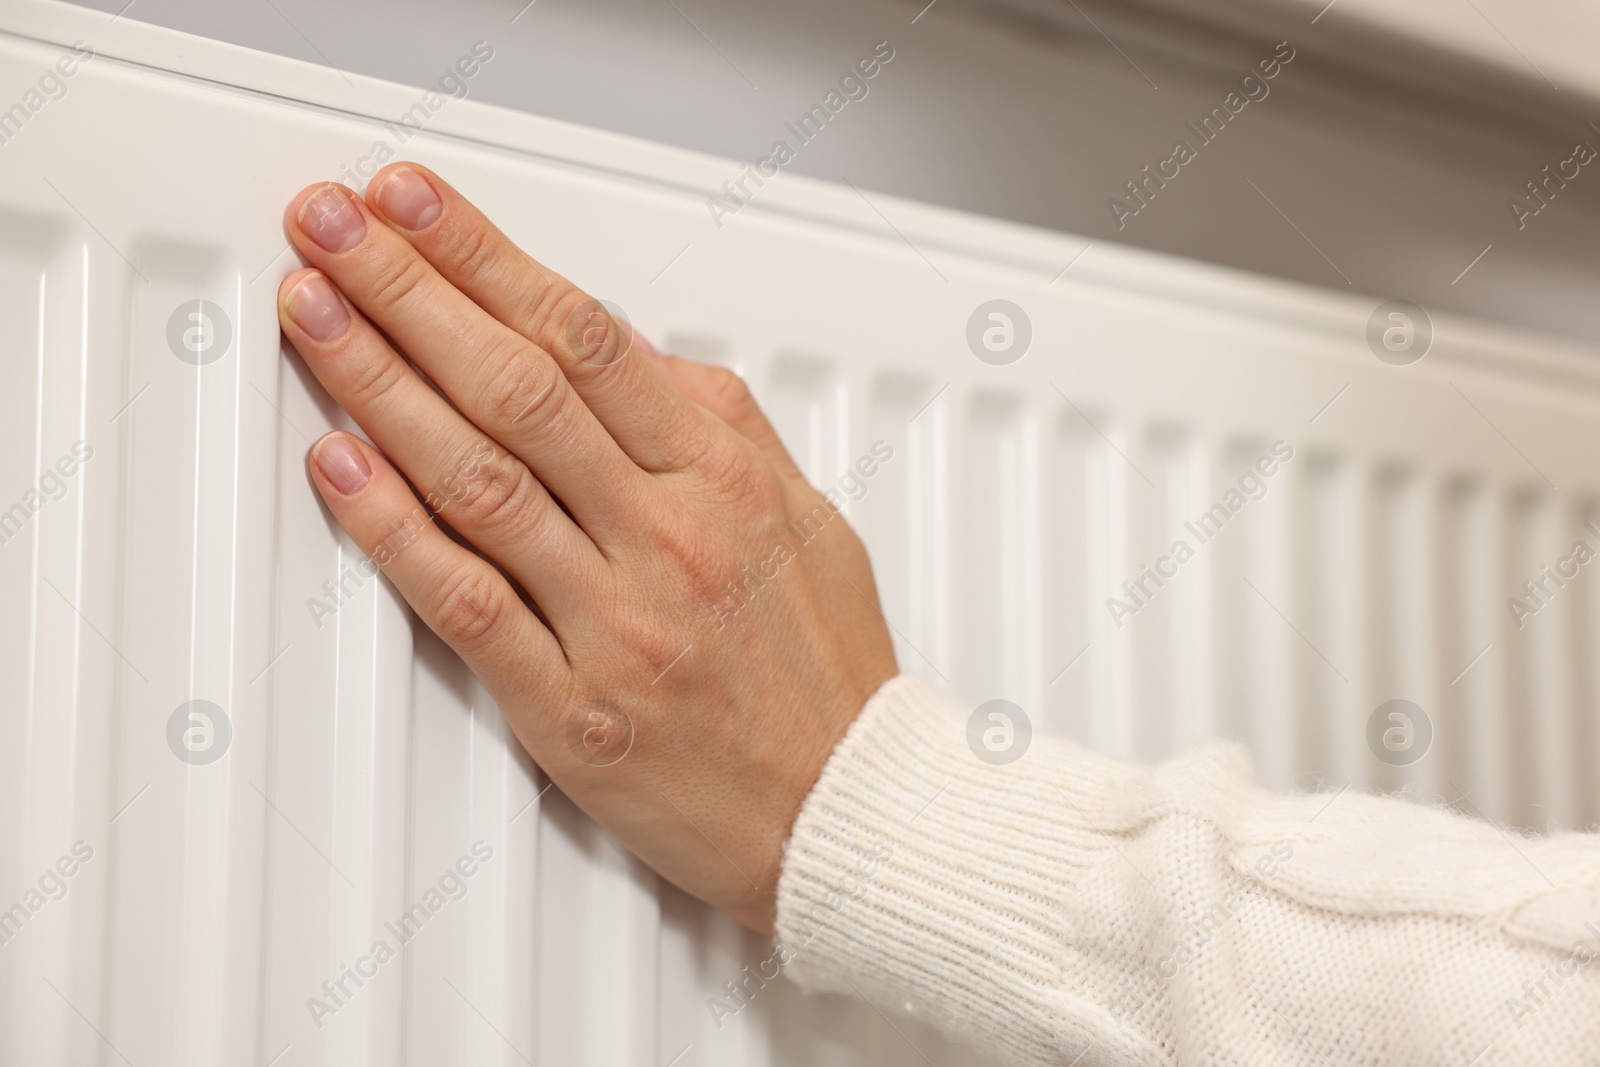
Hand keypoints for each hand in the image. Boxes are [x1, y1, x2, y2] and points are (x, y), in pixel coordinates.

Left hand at [276, 164, 897, 931]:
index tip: (417, 207)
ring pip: (477, 477)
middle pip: (515, 386)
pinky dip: (393, 529)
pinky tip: (341, 466)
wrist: (844, 811)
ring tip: (315, 316)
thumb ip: (719, 427)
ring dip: (379, 383)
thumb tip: (632, 353)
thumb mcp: (806, 516)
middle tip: (332, 228)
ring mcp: (614, 621)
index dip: (485, 258)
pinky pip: (465, 602)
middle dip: (408, 290)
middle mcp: (667, 536)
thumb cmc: (827, 673)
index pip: (586, 336)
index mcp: (725, 477)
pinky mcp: (570, 706)